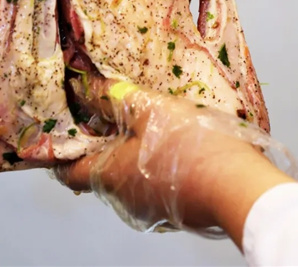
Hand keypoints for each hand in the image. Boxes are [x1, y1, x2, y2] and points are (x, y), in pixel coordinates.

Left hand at [54, 77, 296, 245]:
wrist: (237, 185)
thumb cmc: (188, 146)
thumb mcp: (148, 107)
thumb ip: (114, 97)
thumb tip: (84, 88)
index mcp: (108, 176)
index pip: (67, 172)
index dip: (60, 151)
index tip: (61, 132)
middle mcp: (124, 199)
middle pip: (100, 172)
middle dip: (101, 144)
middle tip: (107, 114)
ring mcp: (151, 208)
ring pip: (129, 178)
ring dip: (132, 152)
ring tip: (145, 121)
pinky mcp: (177, 209)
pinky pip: (155, 184)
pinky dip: (155, 164)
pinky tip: (173, 142)